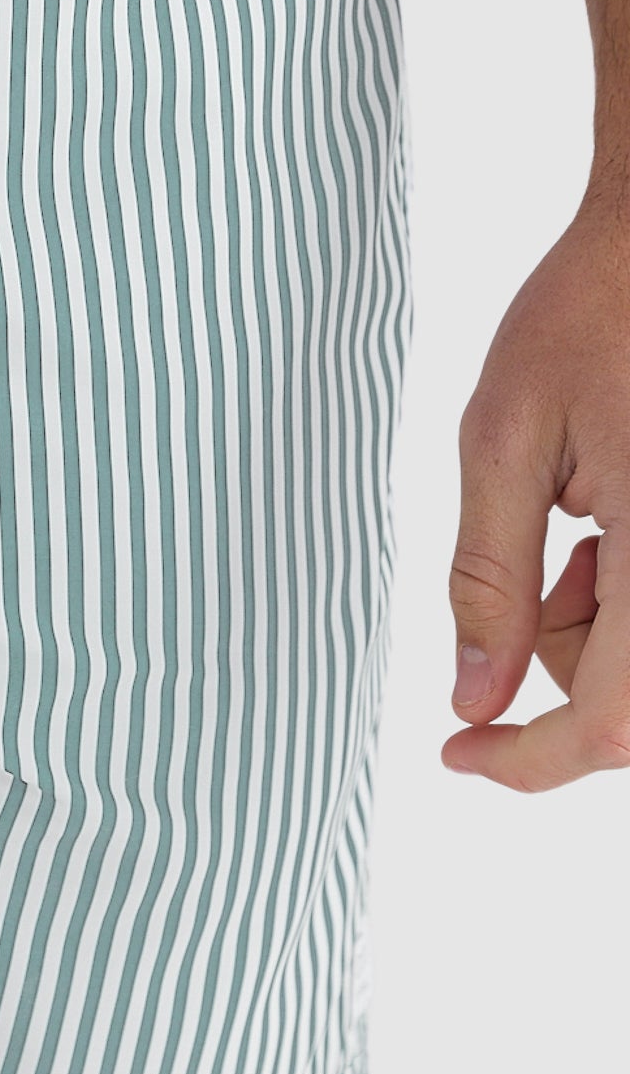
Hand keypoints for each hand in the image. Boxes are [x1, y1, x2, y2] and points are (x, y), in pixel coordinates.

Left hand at [445, 194, 629, 789]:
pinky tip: (623, 525)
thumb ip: (489, 581)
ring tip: (586, 525)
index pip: (610, 727)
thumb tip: (474, 703)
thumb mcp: (505, 438)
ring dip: (603, 634)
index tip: (460, 756)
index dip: (528, 764)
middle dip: (566, 671)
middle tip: (542, 566)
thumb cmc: (594, 309)